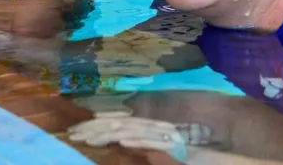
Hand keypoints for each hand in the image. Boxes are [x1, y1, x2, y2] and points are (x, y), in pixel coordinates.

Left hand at [67, 112, 188, 160]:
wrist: (208, 161)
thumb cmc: (182, 159)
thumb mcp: (152, 152)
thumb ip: (137, 146)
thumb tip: (117, 142)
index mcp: (149, 128)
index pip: (120, 121)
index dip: (98, 123)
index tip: (79, 127)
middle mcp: (155, 128)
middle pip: (121, 124)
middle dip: (95, 129)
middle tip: (74, 134)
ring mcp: (164, 136)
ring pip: (131, 132)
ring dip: (109, 135)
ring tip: (89, 139)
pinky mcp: (174, 147)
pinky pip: (152, 143)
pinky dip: (137, 141)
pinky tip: (121, 142)